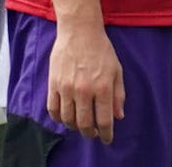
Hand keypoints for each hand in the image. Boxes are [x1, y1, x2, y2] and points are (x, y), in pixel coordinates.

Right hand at [46, 22, 125, 142]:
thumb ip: (118, 94)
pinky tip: (65, 117)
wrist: (80, 31)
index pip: (104, 120)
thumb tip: (118, 116)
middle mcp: (84, 90)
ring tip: (79, 125)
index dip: (105, 134)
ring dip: (74, 127)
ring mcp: (67, 88)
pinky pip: (53, 109)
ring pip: (68, 119)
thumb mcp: (117, 70)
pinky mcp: (53, 84)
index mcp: (103, 87)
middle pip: (84, 124)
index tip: (106, 139)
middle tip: (92, 133)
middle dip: (89, 133)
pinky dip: (58, 118)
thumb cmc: (101, 50)